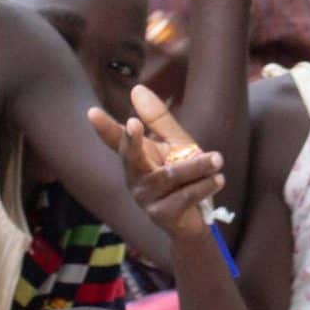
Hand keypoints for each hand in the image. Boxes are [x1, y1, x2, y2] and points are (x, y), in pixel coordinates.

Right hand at [90, 86, 225, 246]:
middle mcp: (134, 178)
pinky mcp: (161, 215)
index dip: (104, 127)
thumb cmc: (183, 177)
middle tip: (133, 123)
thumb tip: (136, 89)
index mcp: (136, 157)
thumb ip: (159, 119)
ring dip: (196, 166)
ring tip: (217, 158)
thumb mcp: (175, 144)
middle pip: (130, 157)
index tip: (91, 112)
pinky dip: (204, 185)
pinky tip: (218, 179)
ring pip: (170, 176)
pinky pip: (184, 195)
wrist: (195, 220)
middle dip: (131, 141)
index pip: (116, 139)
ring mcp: (145, 198)